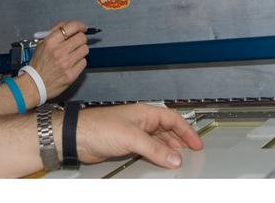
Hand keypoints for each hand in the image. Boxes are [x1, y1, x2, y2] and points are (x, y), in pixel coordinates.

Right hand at [28, 21, 88, 98]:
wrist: (35, 84)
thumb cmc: (38, 65)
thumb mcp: (41, 44)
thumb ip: (55, 32)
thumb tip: (69, 26)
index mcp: (50, 42)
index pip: (72, 27)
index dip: (80, 26)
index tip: (82, 28)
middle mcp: (59, 51)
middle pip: (81, 38)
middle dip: (81, 38)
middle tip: (78, 42)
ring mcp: (66, 63)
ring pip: (84, 49)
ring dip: (81, 50)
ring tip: (73, 54)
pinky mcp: (71, 74)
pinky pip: (84, 62)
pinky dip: (80, 62)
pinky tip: (72, 63)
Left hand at [76, 103, 202, 168]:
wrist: (78, 137)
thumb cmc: (99, 127)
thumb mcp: (133, 138)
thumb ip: (155, 149)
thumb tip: (175, 158)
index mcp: (145, 113)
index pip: (173, 119)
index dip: (187, 131)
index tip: (196, 143)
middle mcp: (141, 121)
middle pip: (167, 130)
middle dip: (181, 140)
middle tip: (192, 152)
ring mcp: (134, 133)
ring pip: (158, 141)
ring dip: (169, 149)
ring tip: (179, 158)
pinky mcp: (126, 144)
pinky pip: (148, 149)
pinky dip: (157, 155)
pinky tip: (160, 161)